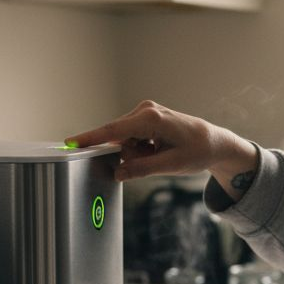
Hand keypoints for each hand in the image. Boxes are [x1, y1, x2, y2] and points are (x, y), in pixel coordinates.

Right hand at [65, 100, 258, 199]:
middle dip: (131, 155)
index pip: (112, 130)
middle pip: (118, 139)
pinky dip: (141, 149)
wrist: (214, 143)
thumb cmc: (198, 151)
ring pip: (124, 141)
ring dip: (137, 153)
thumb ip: (141, 169)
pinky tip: (158, 149)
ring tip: (160, 154)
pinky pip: (131, 138)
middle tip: (155, 159)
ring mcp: (145, 112)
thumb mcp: (170, 165)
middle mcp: (145, 110)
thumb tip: (117, 173)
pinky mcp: (145, 117)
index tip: (70, 143)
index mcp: (151, 118)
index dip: (90, 138)